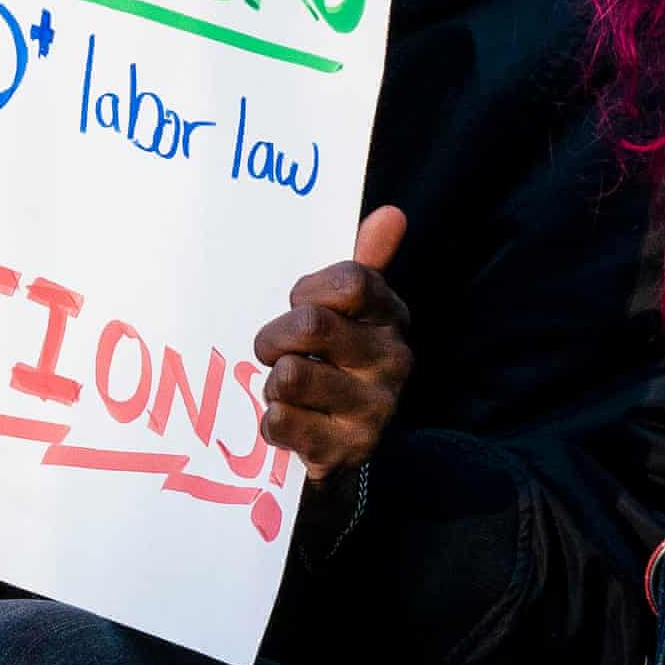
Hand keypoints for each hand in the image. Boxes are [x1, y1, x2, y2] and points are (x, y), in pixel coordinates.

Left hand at [254, 207, 411, 479]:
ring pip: (290, 375)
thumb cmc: (338, 354)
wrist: (344, 438)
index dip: (309, 288)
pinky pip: (280, 422)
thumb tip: (392, 213)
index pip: (351, 280)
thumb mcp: (351, 307)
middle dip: (274, 335)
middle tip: (274, 349)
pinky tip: (290, 418)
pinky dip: (272, 419)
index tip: (299, 301)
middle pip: (310, 324)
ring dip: (272, 380)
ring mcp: (373, 409)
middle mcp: (392, 361)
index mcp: (392, 317)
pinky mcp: (345, 450)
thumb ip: (366, 258)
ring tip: (286, 386)